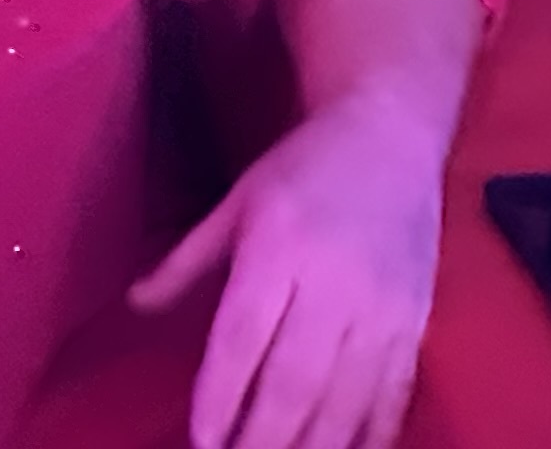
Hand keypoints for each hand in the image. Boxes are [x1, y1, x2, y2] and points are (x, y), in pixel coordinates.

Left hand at [128, 92, 445, 448]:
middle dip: (263, 440)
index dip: (220, 397)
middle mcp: (332, 281)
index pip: (242, 338)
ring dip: (313, 448)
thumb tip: (135, 304)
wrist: (392, 132)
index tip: (202, 442)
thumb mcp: (238, 201)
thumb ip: (186, 260)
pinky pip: (393, 394)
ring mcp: (380, 306)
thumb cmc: (304, 167)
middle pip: (294, 382)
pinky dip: (370, 437)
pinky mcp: (415, 321)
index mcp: (278, 246)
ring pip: (345, 400)